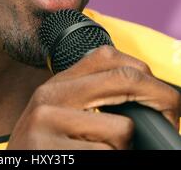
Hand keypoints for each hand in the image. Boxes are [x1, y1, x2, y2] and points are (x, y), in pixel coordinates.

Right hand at [7, 46, 179, 148]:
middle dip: (160, 97)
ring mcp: (48, 123)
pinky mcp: (52, 152)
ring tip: (106, 153)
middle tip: (171, 117)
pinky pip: (107, 154)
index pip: (106, 55)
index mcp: (56, 83)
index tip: (160, 93)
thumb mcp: (59, 114)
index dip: (143, 71)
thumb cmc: (44, 150)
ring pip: (122, 127)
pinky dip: (111, 160)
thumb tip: (142, 93)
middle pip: (124, 79)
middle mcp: (50, 95)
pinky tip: (89, 160)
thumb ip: (89, 96)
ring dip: (126, 147)